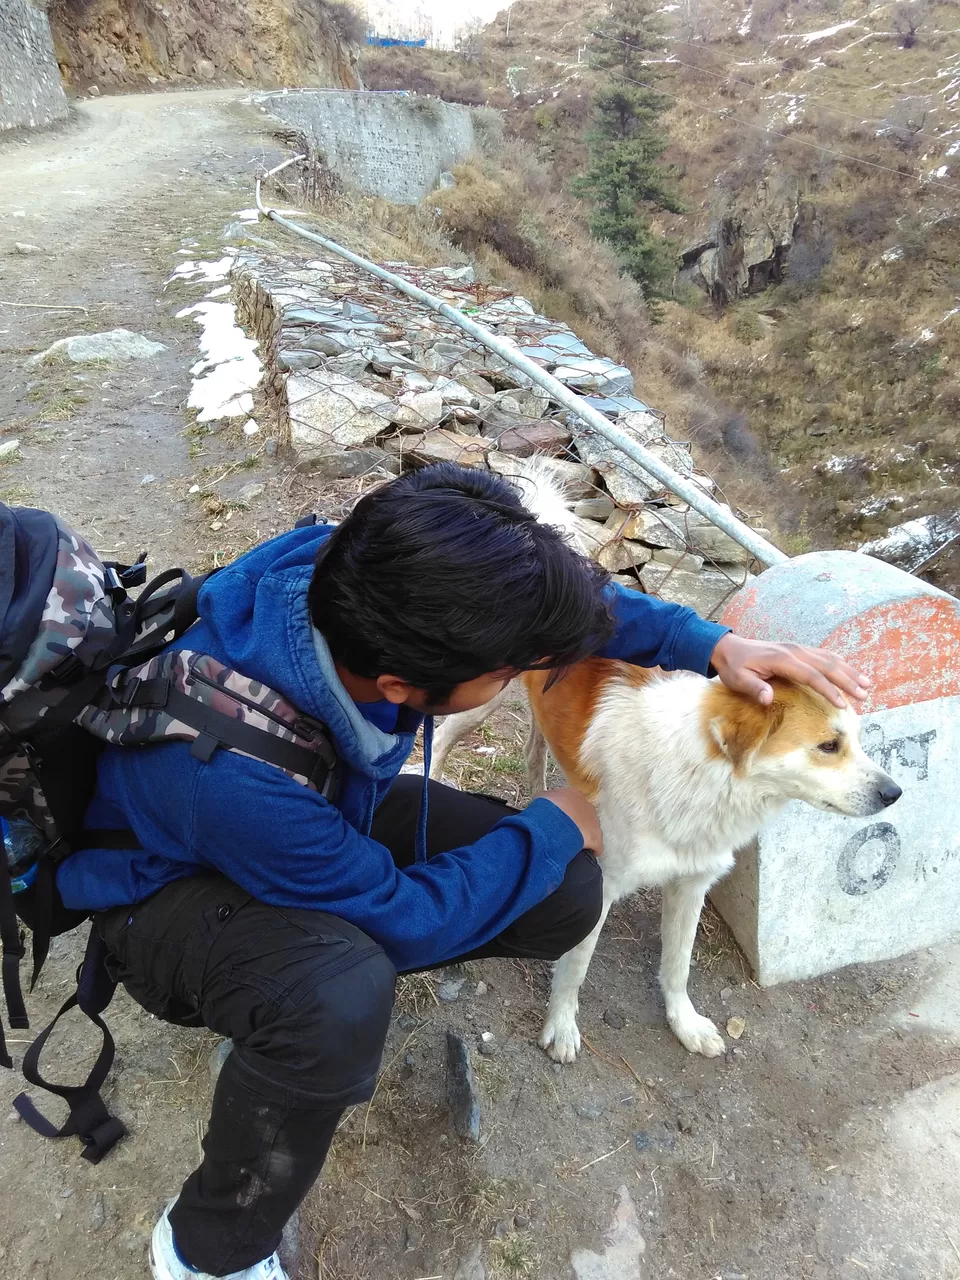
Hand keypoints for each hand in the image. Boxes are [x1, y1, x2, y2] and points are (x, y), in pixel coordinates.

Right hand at [534, 788, 603, 855]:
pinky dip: (591, 849)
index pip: (573, 802)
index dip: (566, 812)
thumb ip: (546, 798)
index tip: (560, 818)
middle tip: (565, 831)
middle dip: (576, 822)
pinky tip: (584, 853)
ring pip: (591, 829)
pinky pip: (596, 845)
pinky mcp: (596, 838)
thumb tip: (545, 802)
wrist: (554, 822)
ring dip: (583, 834)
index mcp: (574, 795)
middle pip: (584, 815)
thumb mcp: (541, 798)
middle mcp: (587, 806)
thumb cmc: (546, 809)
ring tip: (572, 842)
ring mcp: (594, 822)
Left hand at [711, 633, 870, 708]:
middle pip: (827, 665)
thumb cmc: (733, 666)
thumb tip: (768, 699)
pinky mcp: (798, 650)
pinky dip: (839, 664)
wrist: (728, 648)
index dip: (829, 691)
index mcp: (783, 659)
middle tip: (864, 695)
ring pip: (829, 658)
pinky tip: (850, 673)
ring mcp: (797, 648)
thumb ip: (754, 688)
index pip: (812, 676)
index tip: (843, 705)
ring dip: (849, 671)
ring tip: (866, 685)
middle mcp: (794, 651)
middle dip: (848, 681)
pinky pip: (823, 655)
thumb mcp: (738, 679)